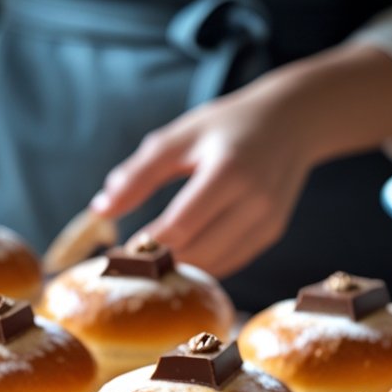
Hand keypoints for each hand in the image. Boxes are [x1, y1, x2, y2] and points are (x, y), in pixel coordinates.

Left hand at [91, 85, 315, 277]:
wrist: (292, 122)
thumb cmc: (226, 126)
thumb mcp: (178, 138)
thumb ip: (137, 175)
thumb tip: (99, 211)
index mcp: (228, 171)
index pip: (180, 226)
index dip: (147, 245)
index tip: (118, 252)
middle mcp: (254, 200)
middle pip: (197, 252)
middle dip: (159, 263)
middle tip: (128, 264)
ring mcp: (268, 220)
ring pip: (214, 265)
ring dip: (180, 269)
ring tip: (150, 262)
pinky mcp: (272, 233)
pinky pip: (230, 262)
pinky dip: (203, 265)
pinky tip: (180, 257)